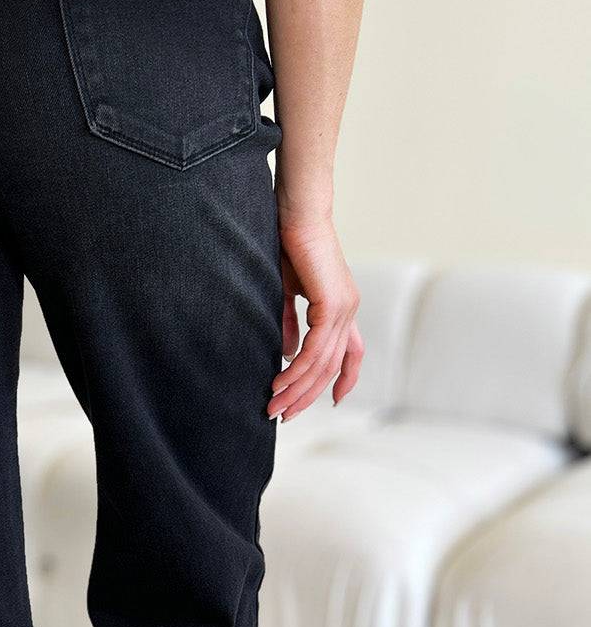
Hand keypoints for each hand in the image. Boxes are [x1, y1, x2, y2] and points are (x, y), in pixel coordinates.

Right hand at [269, 212, 362, 420]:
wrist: (296, 212)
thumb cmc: (288, 242)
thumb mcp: (286, 290)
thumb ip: (290, 323)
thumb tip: (288, 353)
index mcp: (342, 306)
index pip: (352, 352)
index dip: (346, 379)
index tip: (335, 401)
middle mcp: (348, 310)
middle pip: (332, 366)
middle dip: (307, 395)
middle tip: (284, 414)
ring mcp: (344, 308)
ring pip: (322, 363)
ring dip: (297, 388)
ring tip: (274, 405)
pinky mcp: (332, 304)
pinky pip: (315, 349)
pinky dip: (297, 369)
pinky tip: (280, 381)